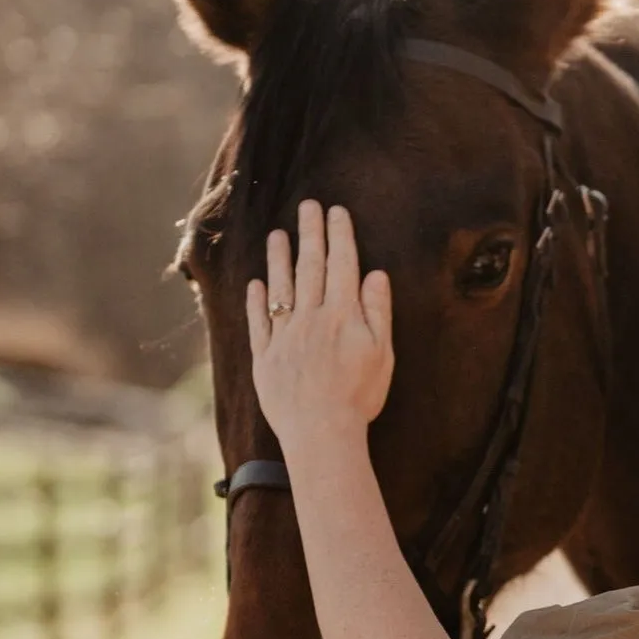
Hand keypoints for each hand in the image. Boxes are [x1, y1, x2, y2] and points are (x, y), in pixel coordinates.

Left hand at [247, 199, 392, 454]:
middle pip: (311, 268)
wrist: (321, 431)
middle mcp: (311, 318)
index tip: (336, 211)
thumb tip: (375, 274)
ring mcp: (284, 336)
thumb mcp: (383, 354)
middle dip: (311, 234)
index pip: (342, 266)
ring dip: (279, 259)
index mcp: (342, 315)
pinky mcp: (265, 357)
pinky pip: (259, 321)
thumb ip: (378, 311)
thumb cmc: (359, 396)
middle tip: (308, 206)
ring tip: (277, 234)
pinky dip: (256, 301)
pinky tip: (256, 283)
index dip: (339, 236)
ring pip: (281, 288)